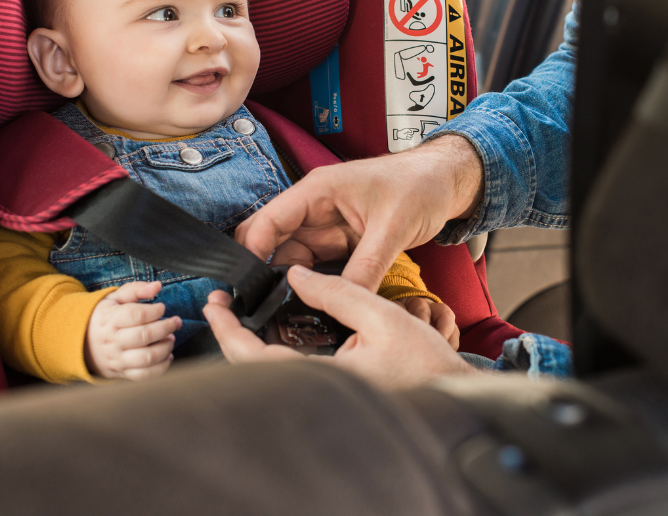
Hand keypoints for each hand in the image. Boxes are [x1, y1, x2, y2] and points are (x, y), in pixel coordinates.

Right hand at [84, 281, 181, 380]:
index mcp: (110, 320)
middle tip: (176, 322)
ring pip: (147, 357)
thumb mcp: (115, 298)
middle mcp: (112, 341)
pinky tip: (167, 355)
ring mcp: (117, 359)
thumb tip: (157, 286)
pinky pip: (144, 375)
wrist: (81, 342)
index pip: (136, 315)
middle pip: (145, 336)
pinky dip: (161, 367)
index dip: (154, 310)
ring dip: (166, 347)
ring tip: (170, 338)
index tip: (162, 307)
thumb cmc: (104, 317)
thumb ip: (136, 289)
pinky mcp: (122, 373)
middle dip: (166, 327)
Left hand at [203, 267, 478, 389]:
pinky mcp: (333, 390)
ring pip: (272, 369)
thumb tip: (297, 275)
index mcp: (324, 378)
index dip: (228, 330)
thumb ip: (338, 292)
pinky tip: (279, 325)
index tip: (215, 304)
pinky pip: (292, 370)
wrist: (452, 391)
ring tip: (244, 308)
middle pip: (255, 368)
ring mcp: (324, 393)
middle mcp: (318, 391)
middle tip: (222, 303)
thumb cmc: (425, 362)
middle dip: (232, 334)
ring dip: (252, 340)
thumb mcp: (383, 315)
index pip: (255, 358)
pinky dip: (276, 347)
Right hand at [234, 135, 484, 290]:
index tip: (247, 289)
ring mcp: (327, 226)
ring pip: (294, 259)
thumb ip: (366, 267)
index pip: (268, 221)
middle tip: (265, 310)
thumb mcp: (393, 228)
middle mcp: (316, 208)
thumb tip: (345, 302)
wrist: (446, 182)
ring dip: (292, 284)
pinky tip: (315, 305)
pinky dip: (315, 285)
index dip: (252, 253)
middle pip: (273, 242)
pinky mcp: (341, 241)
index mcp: (318, 191)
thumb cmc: (420, 186)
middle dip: (266, 274)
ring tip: (289, 314)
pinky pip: (318, 266)